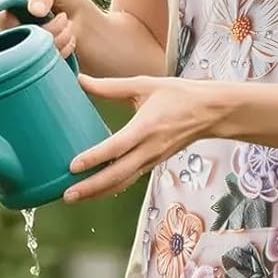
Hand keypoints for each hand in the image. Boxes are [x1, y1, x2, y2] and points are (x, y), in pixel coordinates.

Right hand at [0, 0, 90, 61]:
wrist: (79, 16)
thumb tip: (35, 10)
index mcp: (4, 6)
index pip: (2, 21)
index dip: (22, 22)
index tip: (43, 14)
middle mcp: (5, 29)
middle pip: (16, 41)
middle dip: (46, 32)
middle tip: (64, 19)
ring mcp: (18, 47)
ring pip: (31, 56)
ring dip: (56, 42)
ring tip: (69, 28)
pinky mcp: (31, 62)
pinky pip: (41, 67)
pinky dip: (60, 54)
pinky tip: (70, 41)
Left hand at [64, 75, 220, 202]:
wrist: (210, 112)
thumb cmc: (179, 95)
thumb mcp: (144, 85)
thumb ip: (110, 87)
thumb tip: (80, 81)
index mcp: (146, 126)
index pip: (117, 147)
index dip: (94, 158)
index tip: (73, 166)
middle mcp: (150, 148)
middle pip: (118, 174)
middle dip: (91, 187)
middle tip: (67, 195)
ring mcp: (153, 159)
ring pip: (123, 182)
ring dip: (98, 192)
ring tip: (74, 197)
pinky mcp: (154, 163)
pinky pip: (130, 180)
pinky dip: (111, 188)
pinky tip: (95, 191)